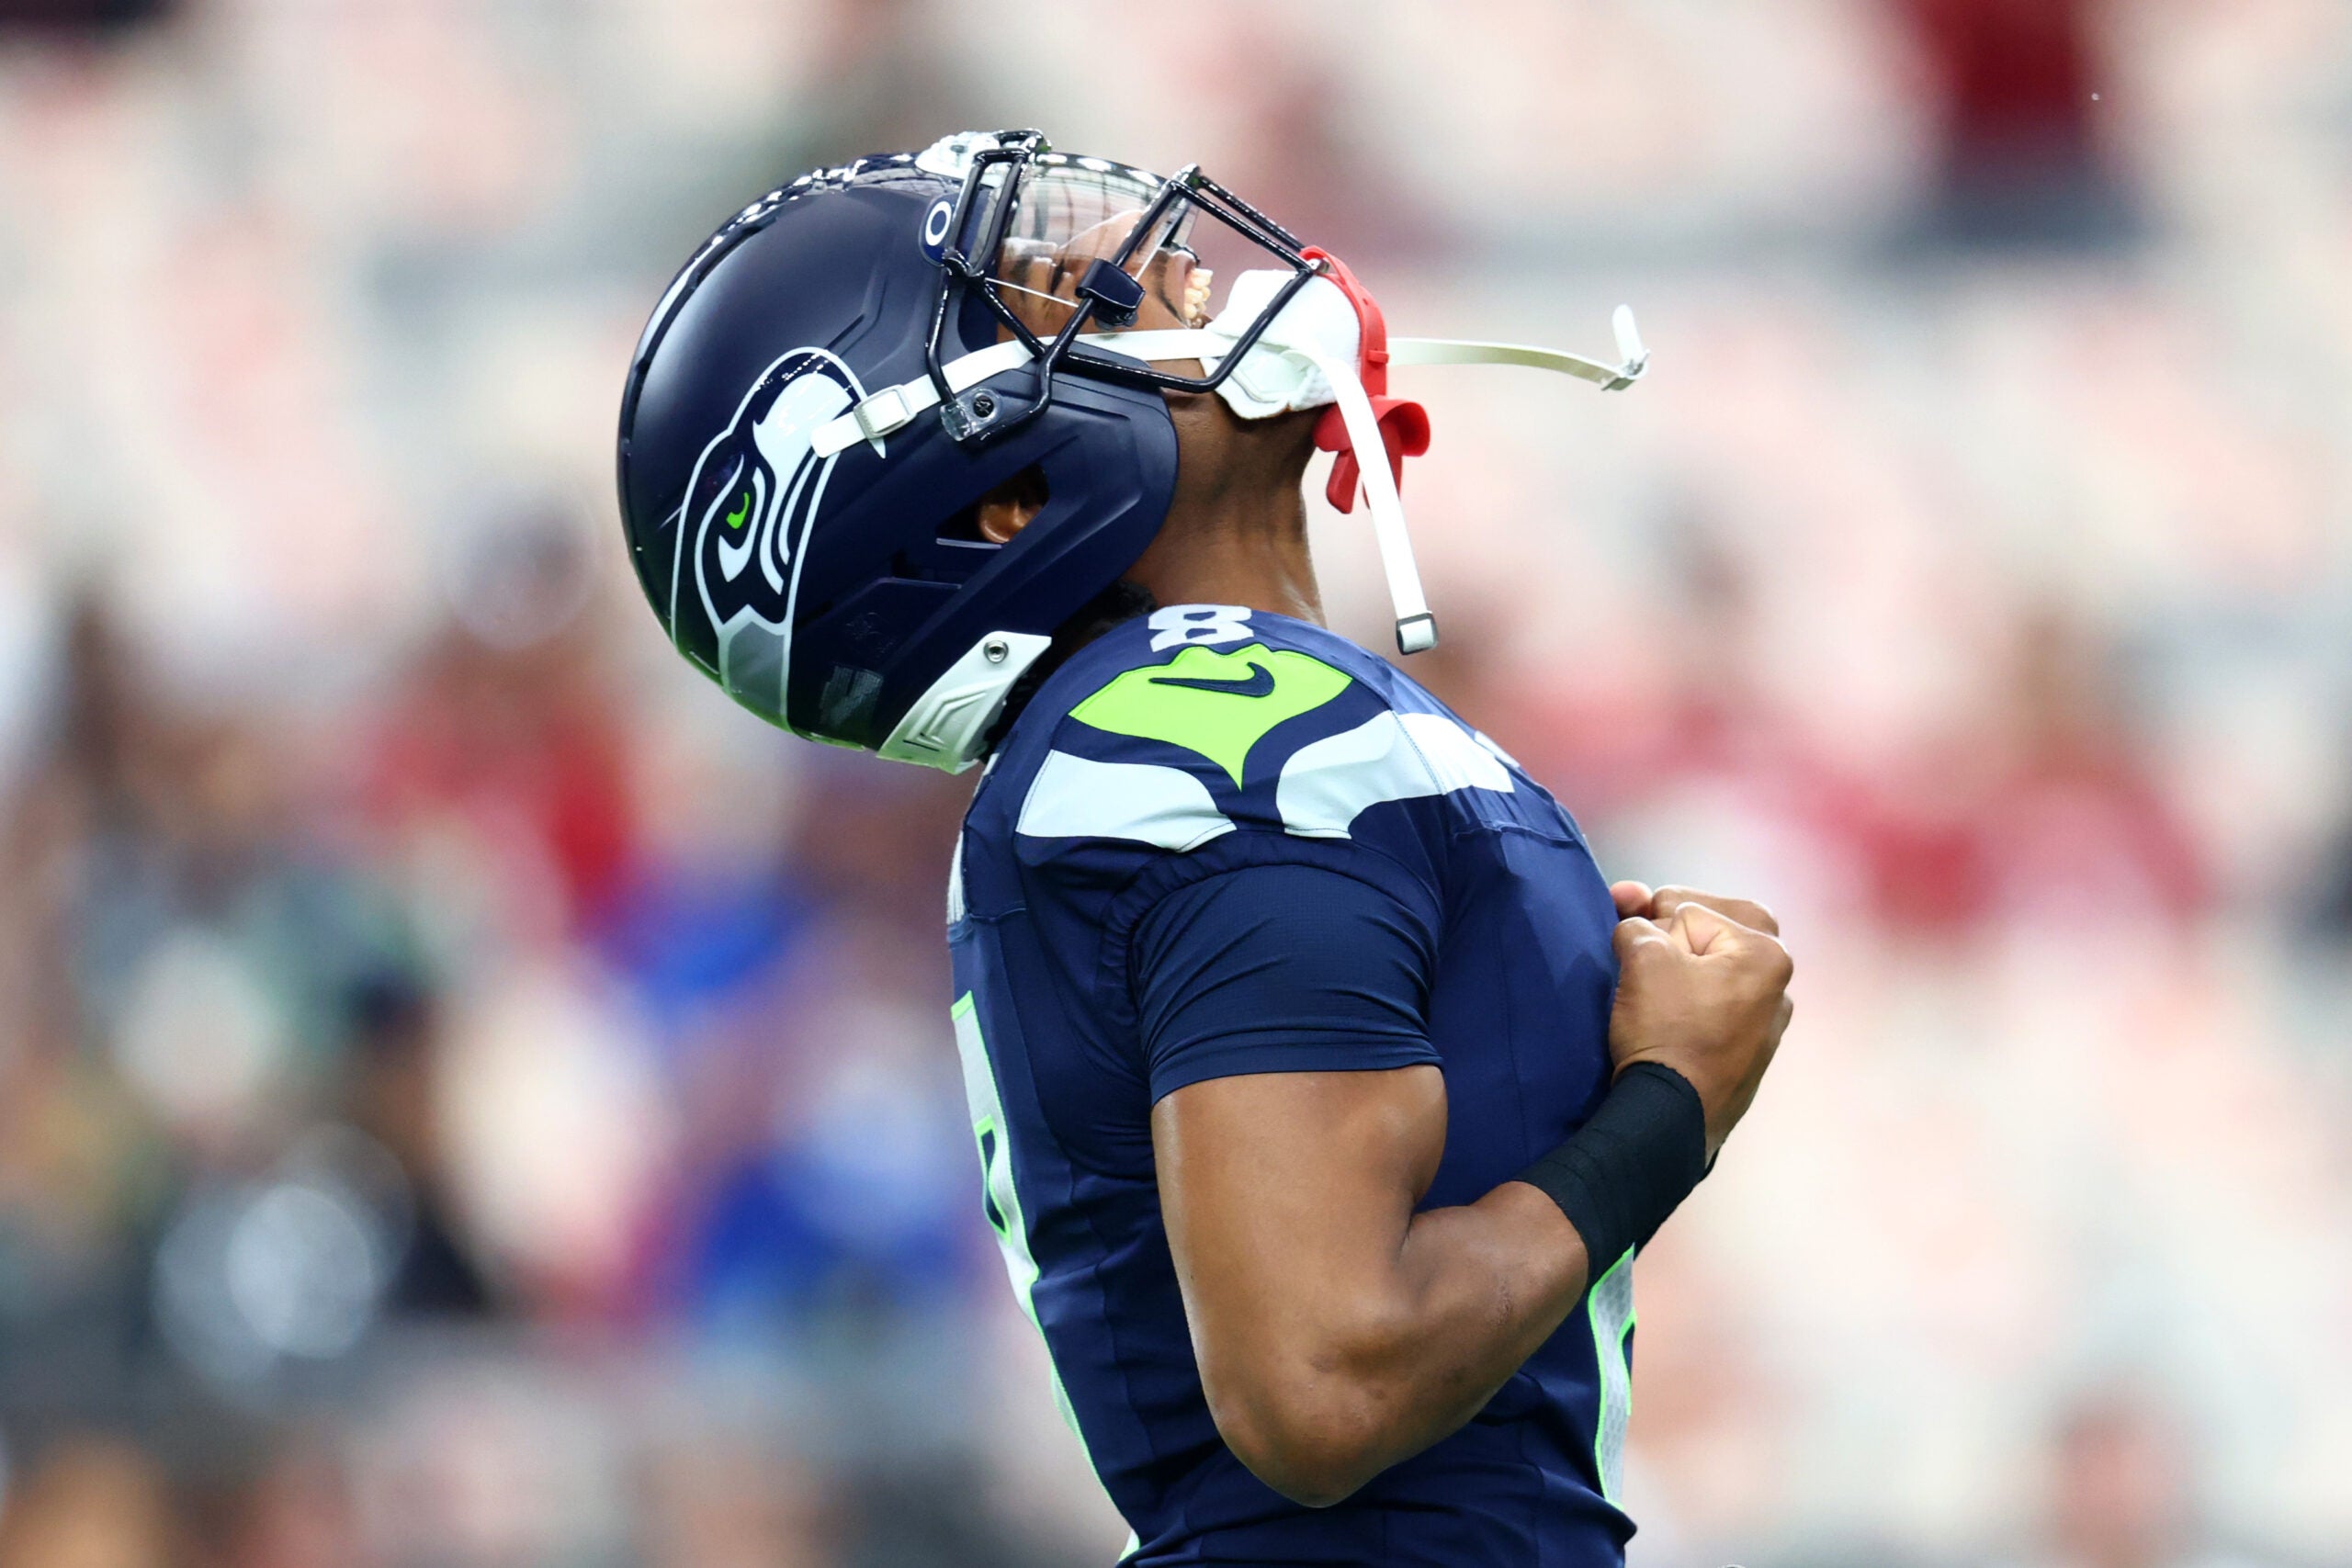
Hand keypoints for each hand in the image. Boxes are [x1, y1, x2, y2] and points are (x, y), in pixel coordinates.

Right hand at [1603, 882, 1792, 1157]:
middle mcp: (1779, 986)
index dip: (1653, 916)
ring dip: (1681, 964)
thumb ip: (1637, 925)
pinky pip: (1717, 1006)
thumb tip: (1636, 926)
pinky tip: (1665, 1009)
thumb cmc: (1666, 1030)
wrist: (1672, 1118)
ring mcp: (1768, 1025)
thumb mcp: (1642, 959)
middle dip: (1673, 930)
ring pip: (1716, 971)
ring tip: (1646, 977)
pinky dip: (1690, 998)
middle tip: (1640, 942)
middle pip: (1716, 933)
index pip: (1692, 909)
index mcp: (1766, 953)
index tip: (1627, 934)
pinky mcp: (1748, 1054)